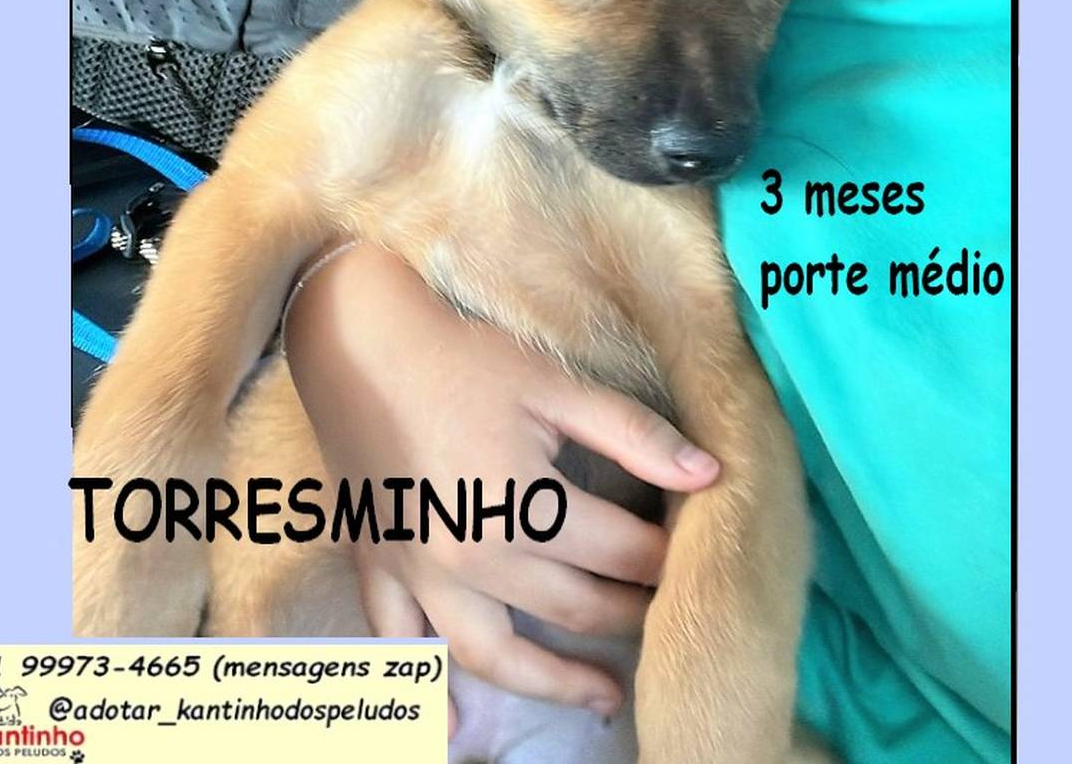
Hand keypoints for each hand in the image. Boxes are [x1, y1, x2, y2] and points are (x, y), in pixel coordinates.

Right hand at [284, 243, 719, 729]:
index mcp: (523, 506)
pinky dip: (425, 694)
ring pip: (496, 655)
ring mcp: (420, 573)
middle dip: (629, 613)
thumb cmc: (465, 360)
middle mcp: (473, 557)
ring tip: (604, 697)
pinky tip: (453, 730)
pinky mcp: (380, 570)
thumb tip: (710, 475)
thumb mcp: (554, 386)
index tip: (692, 554)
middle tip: (665, 616)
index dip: (665, 555)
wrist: (361, 345)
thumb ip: (633, 436)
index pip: (621, 552)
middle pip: (573, 606)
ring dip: (553, 683)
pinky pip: (401, 649)